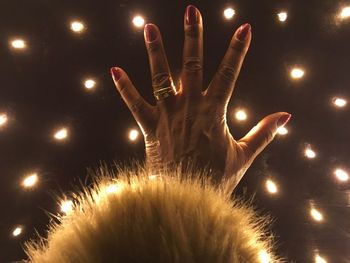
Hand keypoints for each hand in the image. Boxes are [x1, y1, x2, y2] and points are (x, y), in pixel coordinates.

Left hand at [111, 5, 290, 191]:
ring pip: (161, 76)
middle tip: (191, 12)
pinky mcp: (150, 127)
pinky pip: (135, 104)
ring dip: (155, 51)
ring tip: (149, 27)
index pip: (229, 73)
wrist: (186, 197)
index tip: (244, 29)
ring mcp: (168, 114)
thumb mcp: (244, 155)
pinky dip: (125, 87)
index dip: (237, 50)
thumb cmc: (216, 178)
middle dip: (193, 36)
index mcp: (213, 111)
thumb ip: (264, 133)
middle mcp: (189, 106)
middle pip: (191, 64)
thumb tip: (286, 116)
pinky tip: (114, 70)